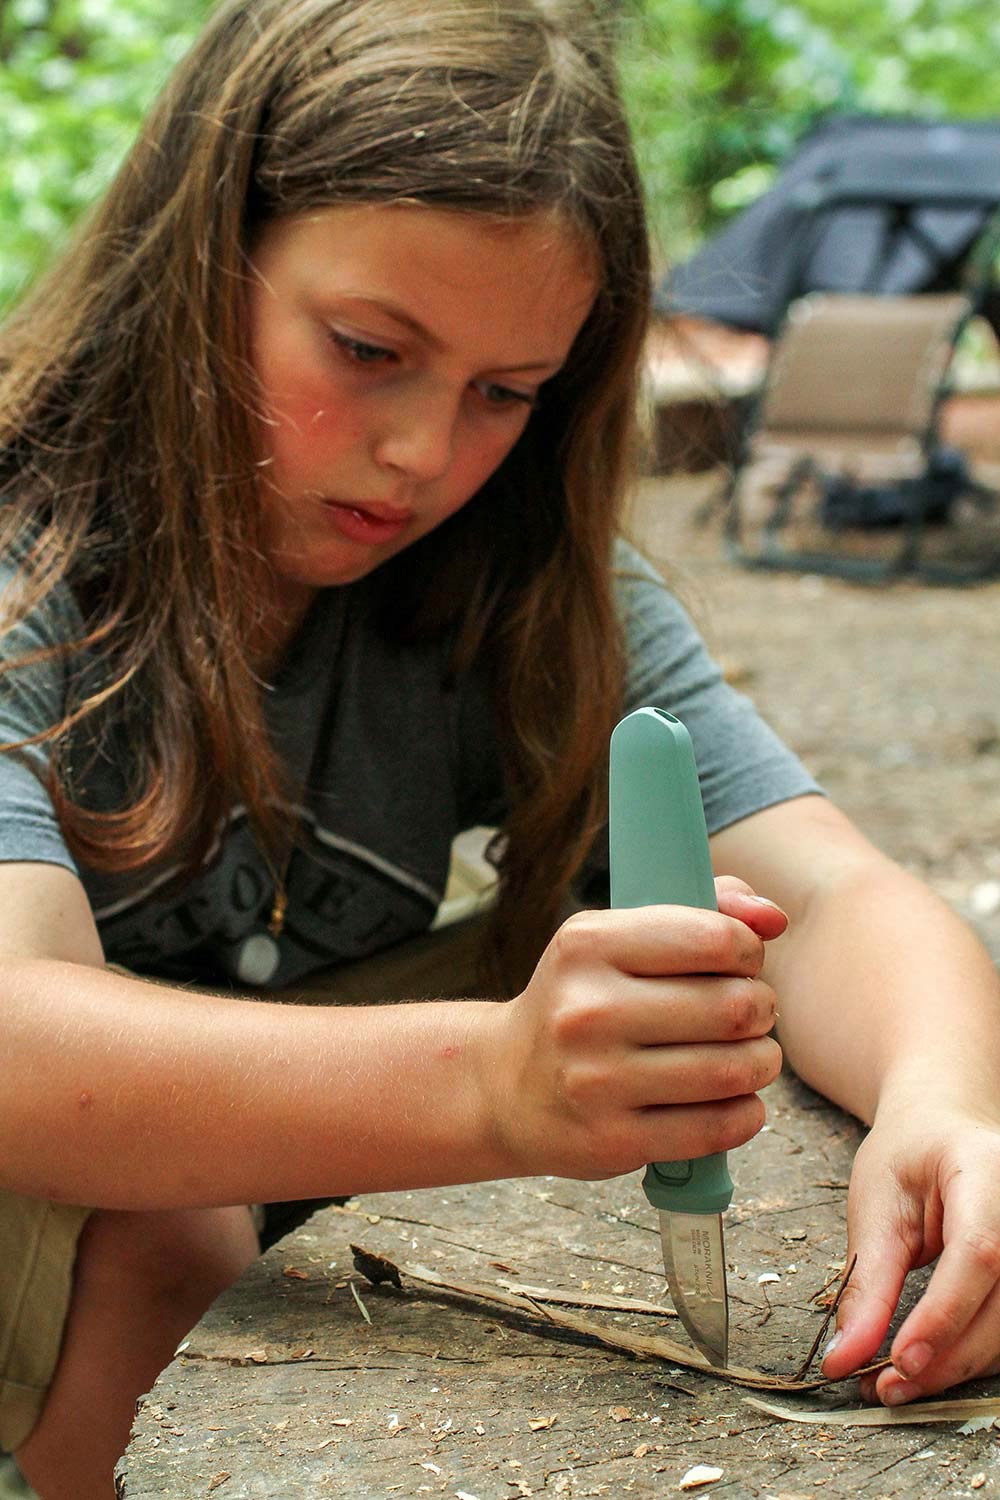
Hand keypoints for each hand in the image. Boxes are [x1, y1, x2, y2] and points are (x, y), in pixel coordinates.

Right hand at [480, 878, 785, 1181]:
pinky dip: (745, 1113)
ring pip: (733, 1070)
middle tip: (750, 1013)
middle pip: (734, 1006)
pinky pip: (717, 1128)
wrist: (506, 1086)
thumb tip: (772, 917)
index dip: (748, 951)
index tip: (740, 963)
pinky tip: (732, 1100)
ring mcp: (596, 1080)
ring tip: (748, 1056)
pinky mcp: (612, 1140)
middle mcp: (586, 1010)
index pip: (714, 939)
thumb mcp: (617, 939)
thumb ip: (703, 911)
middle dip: (761, 1008)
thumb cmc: (582, 1002)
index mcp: (587, 945)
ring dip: (761, 1062)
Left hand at [821, 1098, 999, 1401]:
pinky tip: (928, 1364)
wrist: (945, 1131)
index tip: (901, 1360)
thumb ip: (865, 1282)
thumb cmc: (909, 1154)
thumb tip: (844, 1356)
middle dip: (943, 1358)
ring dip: (955, 1367)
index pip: (979, 1254)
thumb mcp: (876, 1203)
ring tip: (895, 1382)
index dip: (944, 1315)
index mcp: (987, 1173)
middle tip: (883, 1387)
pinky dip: (968, 1355)